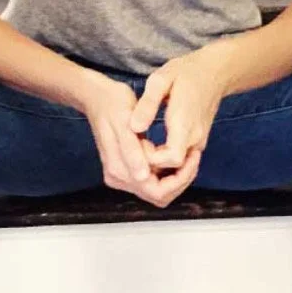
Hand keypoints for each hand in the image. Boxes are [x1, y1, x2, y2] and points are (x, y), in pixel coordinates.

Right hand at [80, 70, 202, 208]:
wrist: (98, 97)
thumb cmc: (113, 103)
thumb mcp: (125, 122)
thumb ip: (132, 151)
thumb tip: (142, 177)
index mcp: (118, 169)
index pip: (156, 191)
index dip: (178, 179)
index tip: (192, 156)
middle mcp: (118, 177)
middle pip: (158, 195)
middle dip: (179, 180)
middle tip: (193, 156)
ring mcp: (121, 175)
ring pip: (156, 190)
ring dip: (175, 177)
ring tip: (187, 155)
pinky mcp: (125, 169)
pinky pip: (152, 181)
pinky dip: (166, 172)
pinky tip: (174, 154)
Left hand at [127, 47, 228, 181]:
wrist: (214, 72)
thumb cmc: (185, 73)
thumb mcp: (161, 80)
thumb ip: (147, 104)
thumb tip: (133, 128)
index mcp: (185, 123)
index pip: (172, 158)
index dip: (151, 158)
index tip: (139, 142)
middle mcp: (195, 138)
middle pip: (175, 169)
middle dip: (152, 166)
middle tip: (137, 147)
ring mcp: (198, 143)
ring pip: (179, 170)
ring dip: (159, 167)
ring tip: (142, 148)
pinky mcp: (197, 144)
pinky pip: (182, 163)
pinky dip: (166, 163)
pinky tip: (151, 149)